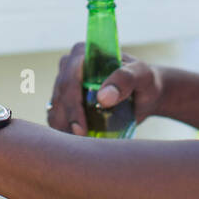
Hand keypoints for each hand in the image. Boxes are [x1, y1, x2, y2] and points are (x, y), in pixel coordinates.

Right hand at [47, 45, 164, 135]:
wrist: (144, 95)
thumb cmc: (144, 81)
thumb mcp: (142, 76)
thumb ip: (125, 80)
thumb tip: (103, 98)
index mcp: (83, 53)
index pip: (70, 77)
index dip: (72, 103)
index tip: (81, 128)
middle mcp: (69, 66)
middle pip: (60, 95)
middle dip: (67, 120)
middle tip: (81, 141)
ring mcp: (65, 85)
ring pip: (54, 108)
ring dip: (63, 128)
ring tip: (79, 145)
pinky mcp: (65, 101)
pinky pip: (56, 117)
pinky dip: (62, 131)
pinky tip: (74, 143)